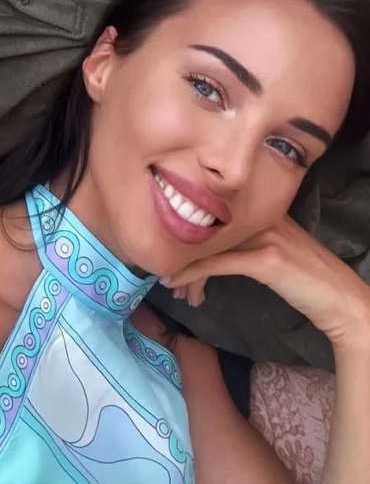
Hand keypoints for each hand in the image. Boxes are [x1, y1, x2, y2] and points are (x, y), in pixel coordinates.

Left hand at [161, 216, 369, 353]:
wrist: (345, 302)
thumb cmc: (308, 280)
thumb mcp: (273, 252)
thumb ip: (245, 242)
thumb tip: (208, 250)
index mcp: (263, 212)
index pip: (214, 217)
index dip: (191, 238)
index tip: (173, 257)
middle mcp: (262, 217)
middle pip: (207, 230)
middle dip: (184, 256)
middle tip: (169, 280)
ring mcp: (265, 236)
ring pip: (209, 246)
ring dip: (186, 270)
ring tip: (176, 290)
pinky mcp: (266, 260)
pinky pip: (218, 263)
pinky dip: (194, 274)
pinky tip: (180, 284)